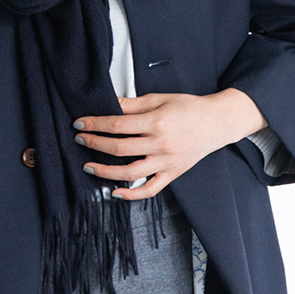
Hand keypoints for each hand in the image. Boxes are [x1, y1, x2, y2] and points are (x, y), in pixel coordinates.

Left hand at [73, 88, 265, 199]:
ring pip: (129, 172)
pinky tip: (115, 191)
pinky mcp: (172, 174)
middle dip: (93, 144)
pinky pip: (150, 190)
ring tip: (88, 166)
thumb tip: (108, 104)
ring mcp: (166, 162)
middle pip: (118, 148)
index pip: (116, 125)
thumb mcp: (159, 98)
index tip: (79, 124)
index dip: (94, 124)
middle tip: (78, 140)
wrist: (216, 122)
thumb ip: (132, 104)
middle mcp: (160, 144)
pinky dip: (131, 194)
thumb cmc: (188, 107)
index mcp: (156, 122)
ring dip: (104, 171)